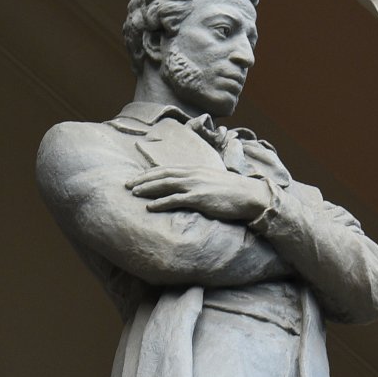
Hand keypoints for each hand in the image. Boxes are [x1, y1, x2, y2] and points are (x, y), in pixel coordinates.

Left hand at [126, 165, 270, 223]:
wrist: (250, 196)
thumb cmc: (233, 192)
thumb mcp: (213, 183)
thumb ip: (199, 183)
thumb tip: (189, 191)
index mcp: (195, 170)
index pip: (167, 169)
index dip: (150, 173)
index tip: (137, 178)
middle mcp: (193, 174)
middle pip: (162, 175)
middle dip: (142, 179)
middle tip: (126, 185)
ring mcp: (196, 185)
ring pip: (165, 185)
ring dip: (147, 189)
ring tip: (133, 193)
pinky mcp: (199, 198)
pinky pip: (175, 199)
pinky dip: (161, 202)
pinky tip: (150, 207)